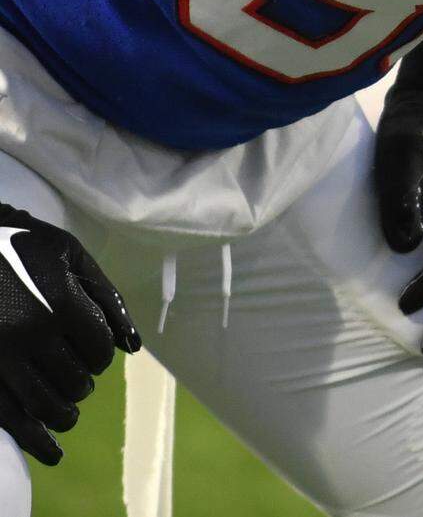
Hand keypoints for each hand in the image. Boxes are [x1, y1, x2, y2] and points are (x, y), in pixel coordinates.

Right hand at [0, 202, 140, 464]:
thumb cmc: (23, 245)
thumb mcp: (70, 255)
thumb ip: (106, 297)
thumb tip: (133, 346)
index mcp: (58, 302)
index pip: (99, 349)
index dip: (102, 352)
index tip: (95, 347)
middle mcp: (29, 334)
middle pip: (75, 380)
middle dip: (84, 381)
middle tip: (80, 374)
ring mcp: (0, 358)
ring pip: (46, 406)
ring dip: (65, 413)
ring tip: (69, 409)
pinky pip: (10, 420)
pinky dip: (34, 442)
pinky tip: (51, 452)